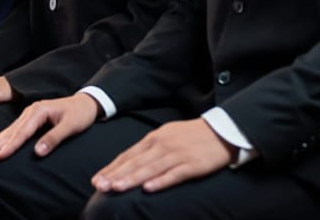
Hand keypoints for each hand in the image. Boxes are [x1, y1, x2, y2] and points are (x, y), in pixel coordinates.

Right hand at [0, 93, 98, 160]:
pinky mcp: (28, 120)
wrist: (85, 103)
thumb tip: (38, 152)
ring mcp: (27, 115)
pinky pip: (12, 131)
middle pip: (10, 131)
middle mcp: (29, 112)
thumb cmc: (80, 114)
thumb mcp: (71, 126)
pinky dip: (0, 139)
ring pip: (8, 131)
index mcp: (39, 111)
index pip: (22, 132)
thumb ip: (54, 138)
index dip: (10, 146)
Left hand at [92, 119, 235, 192]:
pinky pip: (175, 174)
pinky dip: (161, 181)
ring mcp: (177, 155)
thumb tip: (126, 163)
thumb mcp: (165, 136)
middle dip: (115, 175)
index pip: (128, 156)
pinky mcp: (193, 165)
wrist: (223, 130)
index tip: (96, 180)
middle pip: (135, 163)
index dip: (111, 169)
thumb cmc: (190, 136)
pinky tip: (148, 189)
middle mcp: (162, 146)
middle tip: (99, 186)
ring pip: (150, 169)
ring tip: (116, 188)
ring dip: (132, 179)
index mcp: (153, 138)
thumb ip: (147, 149)